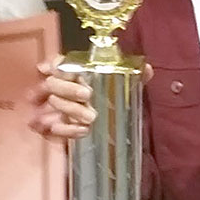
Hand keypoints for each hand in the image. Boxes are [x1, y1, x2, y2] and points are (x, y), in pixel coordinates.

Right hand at [28, 55, 152, 140]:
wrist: (104, 136)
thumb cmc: (112, 105)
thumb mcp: (124, 90)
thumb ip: (134, 78)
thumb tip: (147, 69)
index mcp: (74, 74)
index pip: (59, 63)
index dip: (59, 65)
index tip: (72, 72)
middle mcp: (59, 88)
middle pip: (53, 83)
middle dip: (69, 89)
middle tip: (87, 95)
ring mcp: (52, 109)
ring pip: (53, 104)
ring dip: (71, 110)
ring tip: (91, 118)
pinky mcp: (52, 129)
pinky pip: (53, 129)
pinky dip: (67, 130)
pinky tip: (82, 131)